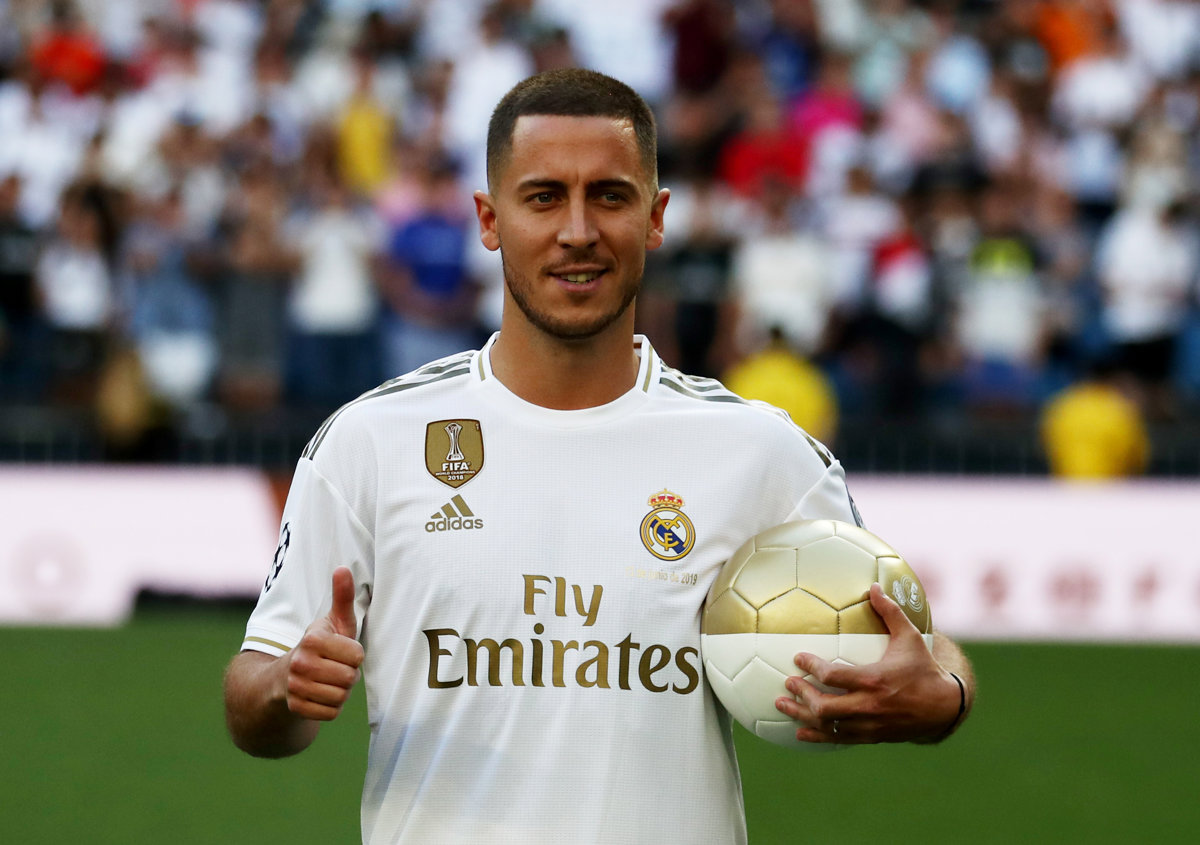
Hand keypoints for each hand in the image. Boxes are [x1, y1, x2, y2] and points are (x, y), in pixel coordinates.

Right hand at [284, 567, 364, 720]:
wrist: (281, 678)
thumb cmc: (319, 647)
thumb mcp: (333, 621)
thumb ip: (342, 596)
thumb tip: (343, 568)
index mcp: (312, 639)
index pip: (357, 656)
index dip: (354, 655)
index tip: (341, 651)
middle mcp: (300, 663)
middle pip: (350, 678)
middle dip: (348, 675)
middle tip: (335, 668)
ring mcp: (295, 687)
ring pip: (341, 697)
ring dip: (340, 692)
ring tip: (327, 681)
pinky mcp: (295, 708)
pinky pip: (331, 713)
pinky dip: (330, 708)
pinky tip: (320, 696)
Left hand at [774, 582, 960, 744]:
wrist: (945, 708)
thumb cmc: (924, 668)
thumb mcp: (910, 637)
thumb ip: (890, 612)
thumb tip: (873, 586)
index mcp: (874, 680)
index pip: (834, 676)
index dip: (812, 668)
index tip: (798, 658)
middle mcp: (869, 705)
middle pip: (825, 707)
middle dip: (801, 695)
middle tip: (787, 683)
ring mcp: (869, 725)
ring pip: (828, 726)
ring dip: (801, 716)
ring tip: (781, 705)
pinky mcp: (871, 737)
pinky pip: (838, 740)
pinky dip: (817, 736)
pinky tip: (800, 732)